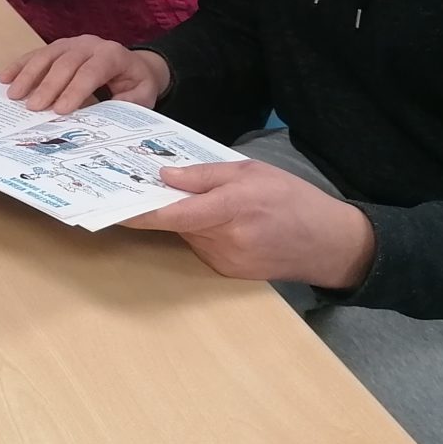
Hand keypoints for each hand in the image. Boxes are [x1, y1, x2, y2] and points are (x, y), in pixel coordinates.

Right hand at [1, 36, 167, 112]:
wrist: (134, 65)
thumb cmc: (135, 83)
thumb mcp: (142, 95)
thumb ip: (128, 104)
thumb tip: (106, 116)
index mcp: (112, 55)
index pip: (91, 72)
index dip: (75, 90)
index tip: (61, 110)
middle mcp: (89, 44)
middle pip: (65, 63)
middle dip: (48, 86)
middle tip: (34, 108)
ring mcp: (71, 43)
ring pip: (46, 55)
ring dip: (28, 75)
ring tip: (14, 95)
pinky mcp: (57, 47)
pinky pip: (36, 54)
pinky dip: (19, 66)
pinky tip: (5, 78)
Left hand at [121, 160, 376, 289]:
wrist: (330, 243)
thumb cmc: (293, 198)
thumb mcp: (251, 171)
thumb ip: (205, 175)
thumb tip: (164, 175)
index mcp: (231, 208)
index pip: (174, 214)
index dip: (140, 212)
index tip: (113, 208)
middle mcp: (226, 240)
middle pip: (177, 224)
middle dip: (162, 207)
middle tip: (145, 186)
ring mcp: (227, 261)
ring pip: (188, 236)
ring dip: (185, 220)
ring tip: (203, 201)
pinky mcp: (230, 273)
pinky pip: (203, 248)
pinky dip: (202, 234)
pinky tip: (222, 222)